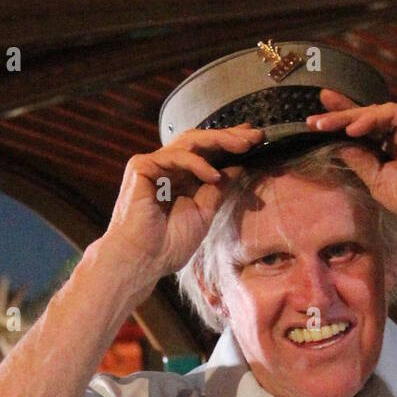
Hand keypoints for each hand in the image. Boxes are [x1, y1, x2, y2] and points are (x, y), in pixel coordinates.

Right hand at [99, 123, 264, 299]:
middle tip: (255, 136)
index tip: (255, 140)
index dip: (229, 144)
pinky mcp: (142, 166)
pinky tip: (215, 175)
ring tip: (243, 146)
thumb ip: (217, 189)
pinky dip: (197, 164)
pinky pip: (176, 157)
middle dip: (229, 137)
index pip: (207, 153)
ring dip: (219, 141)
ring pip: (190, 142)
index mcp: (181, 179)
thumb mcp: (204, 213)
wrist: (143, 260)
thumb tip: (237, 167)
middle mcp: (167, 168)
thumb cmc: (169, 245)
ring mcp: (154, 165)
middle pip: (200, 142)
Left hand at [307, 89, 396, 224]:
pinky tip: (352, 129)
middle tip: (314, 117)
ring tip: (325, 125)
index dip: (340, 126)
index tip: (316, 123)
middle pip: (366, 118)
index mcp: (391, 151)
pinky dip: (370, 119)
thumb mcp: (377, 181)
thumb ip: (360, 160)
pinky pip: (391, 113)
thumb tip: (338, 144)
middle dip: (339, 115)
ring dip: (348, 117)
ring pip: (375, 113)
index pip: (362, 133)